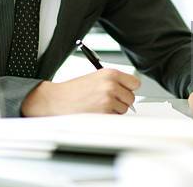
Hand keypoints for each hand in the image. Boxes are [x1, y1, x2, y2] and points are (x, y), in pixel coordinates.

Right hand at [21, 68, 140, 116]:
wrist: (57, 99)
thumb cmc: (74, 90)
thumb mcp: (96, 77)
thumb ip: (114, 82)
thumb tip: (129, 91)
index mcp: (111, 74)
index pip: (135, 83)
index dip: (129, 88)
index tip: (124, 91)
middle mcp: (111, 86)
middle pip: (131, 98)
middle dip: (121, 101)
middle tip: (107, 100)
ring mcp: (108, 100)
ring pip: (123, 110)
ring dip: (114, 110)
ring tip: (98, 105)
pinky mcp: (104, 114)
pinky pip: (115, 118)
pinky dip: (108, 118)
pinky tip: (96, 112)